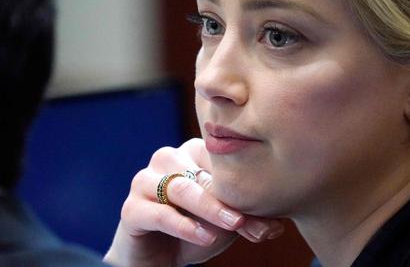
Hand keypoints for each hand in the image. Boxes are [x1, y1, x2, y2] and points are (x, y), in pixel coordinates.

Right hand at [104, 138, 284, 266]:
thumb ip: (249, 219)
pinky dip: (184, 226)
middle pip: (202, 174)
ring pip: (181, 188)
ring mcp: (145, 181)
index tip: (267, 208)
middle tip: (251, 219)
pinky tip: (204, 237)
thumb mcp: (226, 224)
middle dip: (229, 200)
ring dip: (210, 208)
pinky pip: (158, 213)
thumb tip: (278, 225)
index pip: (220, 161)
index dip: (242, 184)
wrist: (158, 257)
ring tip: (233, 224)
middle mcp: (167, 159)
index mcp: (192, 153)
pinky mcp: (131, 208)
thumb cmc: (195, 230)